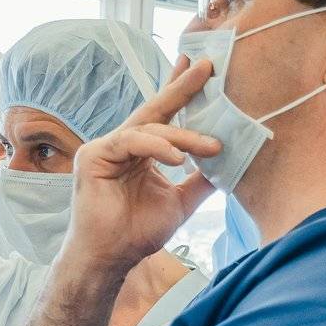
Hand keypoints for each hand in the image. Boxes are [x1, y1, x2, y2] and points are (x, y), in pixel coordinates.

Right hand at [65, 57, 220, 271]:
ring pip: (148, 128)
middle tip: (206, 67)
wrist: (111, 258)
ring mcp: (105, 148)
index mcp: (140, 151)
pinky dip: (157, 146)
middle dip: (182, 88)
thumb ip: (201, 181)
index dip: (182, 92)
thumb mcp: (181, 201)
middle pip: (155, 110)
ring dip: (183, 135)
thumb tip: (232, 163)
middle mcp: (121, 144)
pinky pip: (130, 141)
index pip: (163, 116)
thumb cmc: (137, 232)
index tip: (204, 70)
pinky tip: (177, 158)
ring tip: (211, 146)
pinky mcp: (93, 155)